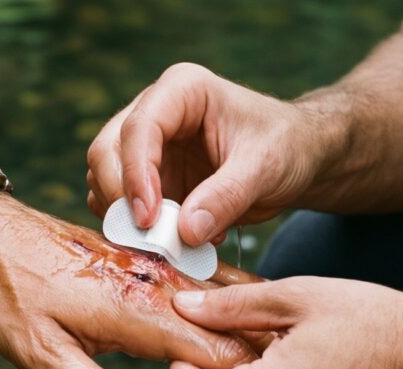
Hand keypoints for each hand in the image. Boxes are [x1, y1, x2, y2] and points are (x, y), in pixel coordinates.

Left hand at [0, 188, 258, 368]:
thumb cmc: (9, 296)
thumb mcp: (42, 355)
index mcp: (136, 313)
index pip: (210, 352)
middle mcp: (152, 288)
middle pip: (222, 325)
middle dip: (261, 351)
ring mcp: (149, 272)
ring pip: (215, 300)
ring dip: (251, 323)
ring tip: (296, 344)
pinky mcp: (142, 264)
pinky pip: (195, 283)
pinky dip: (225, 297)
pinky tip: (246, 306)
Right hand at [86, 63, 330, 245]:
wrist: (297, 158)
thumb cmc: (286, 146)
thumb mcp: (265, 168)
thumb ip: (226, 197)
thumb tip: (184, 231)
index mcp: (182, 91)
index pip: (139, 128)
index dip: (137, 174)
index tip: (149, 219)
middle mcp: (154, 114)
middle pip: (107, 151)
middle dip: (119, 197)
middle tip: (147, 238)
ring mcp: (147, 149)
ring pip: (105, 180)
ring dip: (125, 217)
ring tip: (169, 242)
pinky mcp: (149, 180)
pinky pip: (122, 205)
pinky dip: (137, 229)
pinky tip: (178, 240)